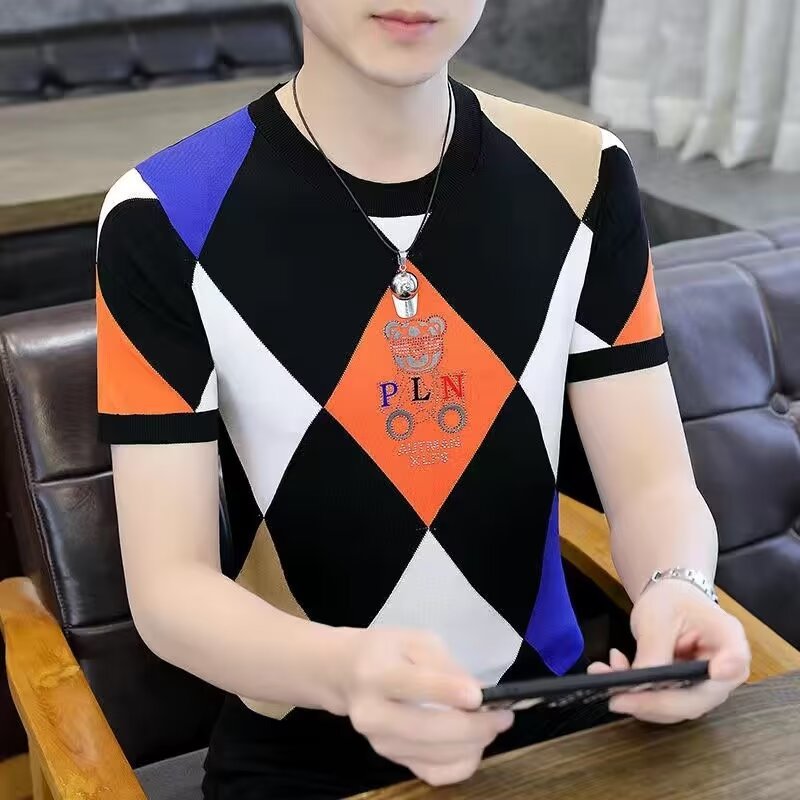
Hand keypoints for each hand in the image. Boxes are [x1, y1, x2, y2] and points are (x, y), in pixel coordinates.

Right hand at [337, 628, 512, 785]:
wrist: (346, 674)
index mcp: (376, 673)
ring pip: (436, 756)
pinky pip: (434, 774)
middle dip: (474, 726)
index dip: (449, 692)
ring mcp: (380, 742)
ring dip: (474, 744)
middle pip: (428, 729)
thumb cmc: (386, 650)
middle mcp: (372, 713)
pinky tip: (473, 744)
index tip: (480, 696)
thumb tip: (478, 695)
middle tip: (503, 716)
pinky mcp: (391, 760)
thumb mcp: (414, 640)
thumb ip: (444, 665)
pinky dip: (461, 763)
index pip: (414, 685)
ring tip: (491, 725)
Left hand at [588, 580, 750, 723]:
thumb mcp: (658, 618)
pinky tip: (612, 670)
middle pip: (695, 699)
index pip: (734, 661)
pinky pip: (661, 703)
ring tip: (604, 674)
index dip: (726, 670)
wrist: (669, 600)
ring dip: (635, 698)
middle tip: (617, 697)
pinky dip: (633, 693)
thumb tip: (638, 685)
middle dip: (651, 702)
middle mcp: (725, 670)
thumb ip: (654, 652)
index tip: (715, 672)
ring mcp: (706, 686)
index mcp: (729, 640)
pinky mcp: (686, 694)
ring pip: (674, 708)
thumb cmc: (671, 601)